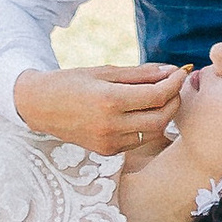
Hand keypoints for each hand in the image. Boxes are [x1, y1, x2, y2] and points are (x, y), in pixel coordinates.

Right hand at [10, 63, 186, 157]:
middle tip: (175, 85)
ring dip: (164, 115)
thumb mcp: (105, 71)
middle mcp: (110, 125)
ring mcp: (109, 142)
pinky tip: (142, 112)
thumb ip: (140, 73)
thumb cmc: (72, 82)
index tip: (180, 71)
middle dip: (174, 101)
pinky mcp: (107, 152)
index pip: (156, 95)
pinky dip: (147, 126)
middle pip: (161, 118)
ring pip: (152, 132)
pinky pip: (138, 140)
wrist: (41, 106)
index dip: (174, 82)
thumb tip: (170, 70)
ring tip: (161, 96)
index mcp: (110, 100)